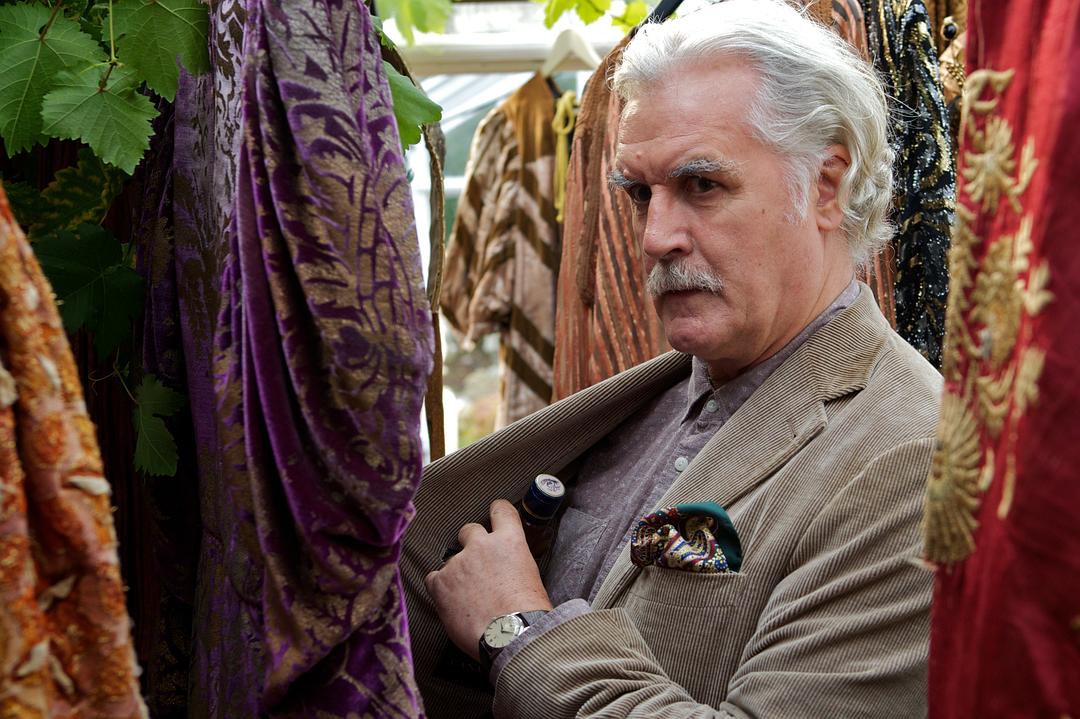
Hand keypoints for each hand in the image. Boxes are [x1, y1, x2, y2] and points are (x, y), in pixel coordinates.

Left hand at [425, 499, 553, 659]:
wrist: (512, 636)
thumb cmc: (528, 614)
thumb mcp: (531, 577)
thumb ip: (514, 563)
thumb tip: (507, 570)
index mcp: (510, 541)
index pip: (501, 510)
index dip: (496, 512)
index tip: (493, 515)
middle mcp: (481, 545)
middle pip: (469, 531)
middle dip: (470, 545)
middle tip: (476, 567)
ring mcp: (458, 563)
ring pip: (450, 559)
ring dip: (456, 573)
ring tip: (466, 597)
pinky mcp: (440, 583)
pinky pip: (433, 579)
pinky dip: (439, 589)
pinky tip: (451, 603)